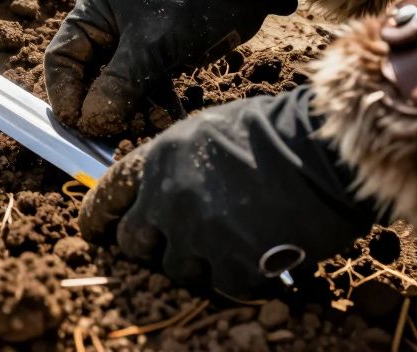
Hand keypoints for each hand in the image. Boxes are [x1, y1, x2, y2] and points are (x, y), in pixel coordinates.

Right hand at [44, 0, 296, 136]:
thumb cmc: (190, 2)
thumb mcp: (150, 45)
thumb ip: (117, 85)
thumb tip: (90, 121)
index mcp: (94, 11)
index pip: (62, 58)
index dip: (64, 93)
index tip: (76, 124)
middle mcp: (107, 26)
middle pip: (88, 77)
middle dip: (99, 108)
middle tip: (109, 134)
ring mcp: (133, 42)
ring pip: (118, 87)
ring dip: (130, 111)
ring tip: (144, 129)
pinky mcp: (158, 55)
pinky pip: (145, 87)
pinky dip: (154, 105)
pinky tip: (166, 119)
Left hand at [79, 88, 377, 297]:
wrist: (323, 152)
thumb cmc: (274, 132)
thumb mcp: (206, 131)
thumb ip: (174, 164)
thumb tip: (160, 189)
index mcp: (158, 160)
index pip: (107, 195)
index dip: (96, 217)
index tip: (93, 230)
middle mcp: (168, 199)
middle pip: (133, 243)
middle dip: (148, 246)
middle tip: (172, 244)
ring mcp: (198, 235)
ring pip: (177, 269)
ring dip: (197, 263)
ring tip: (228, 244)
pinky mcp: (233, 264)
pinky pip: (221, 285)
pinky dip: (237, 276)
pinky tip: (257, 256)